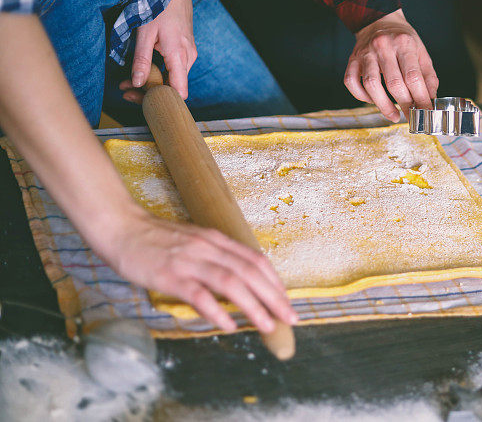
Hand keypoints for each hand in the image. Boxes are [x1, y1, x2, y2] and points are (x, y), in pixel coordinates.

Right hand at [100, 207, 297, 333]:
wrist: (121, 227)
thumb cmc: (156, 239)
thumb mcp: (194, 242)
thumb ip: (215, 257)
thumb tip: (238, 279)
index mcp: (216, 240)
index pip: (255, 259)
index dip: (274, 280)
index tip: (287, 299)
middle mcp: (208, 248)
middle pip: (250, 272)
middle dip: (274, 296)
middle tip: (290, 317)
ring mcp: (189, 261)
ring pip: (231, 283)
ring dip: (253, 306)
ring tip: (267, 325)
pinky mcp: (170, 275)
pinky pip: (198, 294)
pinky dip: (217, 310)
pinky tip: (228, 325)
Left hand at [122, 0, 197, 102]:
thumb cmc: (160, 6)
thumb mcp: (145, 32)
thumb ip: (141, 60)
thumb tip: (137, 83)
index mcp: (179, 56)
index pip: (178, 92)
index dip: (159, 100)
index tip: (138, 98)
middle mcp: (188, 58)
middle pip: (172, 87)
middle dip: (148, 92)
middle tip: (125, 89)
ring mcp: (188, 53)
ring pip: (172, 78)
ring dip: (152, 82)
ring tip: (128, 80)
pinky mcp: (185, 49)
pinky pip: (174, 68)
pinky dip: (158, 72)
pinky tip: (143, 69)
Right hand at [344, 9, 438, 121]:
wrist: (379, 21)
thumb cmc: (402, 40)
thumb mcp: (421, 52)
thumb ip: (428, 76)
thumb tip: (431, 100)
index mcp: (404, 43)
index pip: (413, 77)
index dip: (421, 98)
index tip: (426, 112)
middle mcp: (383, 46)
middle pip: (394, 84)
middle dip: (405, 105)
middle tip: (412, 117)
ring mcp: (365, 53)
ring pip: (371, 85)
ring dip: (384, 105)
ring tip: (394, 115)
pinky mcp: (352, 60)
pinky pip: (351, 82)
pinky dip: (361, 96)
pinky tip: (373, 100)